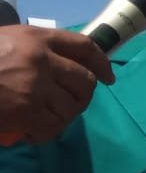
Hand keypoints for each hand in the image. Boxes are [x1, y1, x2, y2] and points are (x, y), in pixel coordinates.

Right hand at [0, 26, 114, 143]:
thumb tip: (63, 66)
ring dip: (60, 118)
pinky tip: (30, 133)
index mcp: (35, 37)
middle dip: (82, 97)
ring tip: (41, 118)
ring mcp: (35, 86)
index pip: (83, 46)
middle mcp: (42, 59)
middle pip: (86, 81)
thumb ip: (33, 50)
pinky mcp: (27, 112)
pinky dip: (44, 135)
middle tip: (69, 104)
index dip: (101, 63)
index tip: (108, 76)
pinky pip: (53, 129)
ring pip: (71, 108)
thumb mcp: (4, 43)